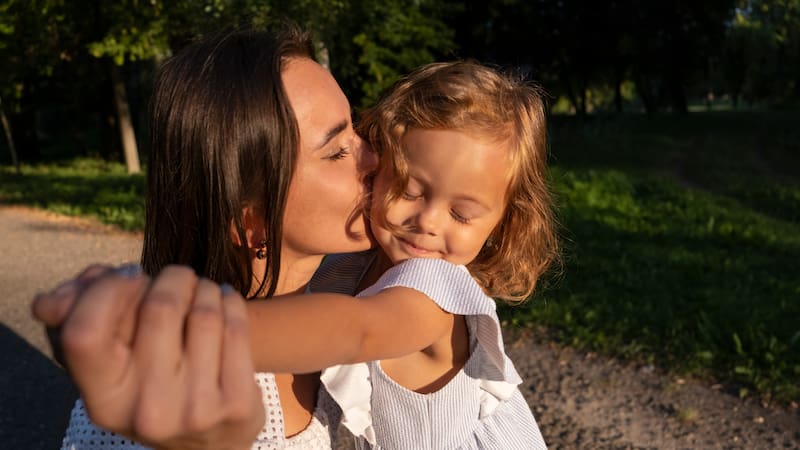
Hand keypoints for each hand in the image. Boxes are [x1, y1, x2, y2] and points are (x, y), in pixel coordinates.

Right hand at [32, 265, 264, 449]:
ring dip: (204, 288)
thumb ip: (81, 319)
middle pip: (159, 307)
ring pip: (204, 311)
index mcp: (104, 400)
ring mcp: (195, 410)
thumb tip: (47, 300)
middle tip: (177, 280)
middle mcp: (146, 410)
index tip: (131, 276)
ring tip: (202, 292)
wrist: (211, 442)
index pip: (85, 333)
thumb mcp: (115, 363)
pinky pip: (236, 326)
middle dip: (171, 278)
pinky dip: (229, 301)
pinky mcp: (236, 404)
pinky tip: (223, 304)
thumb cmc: (154, 384)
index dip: (107, 290)